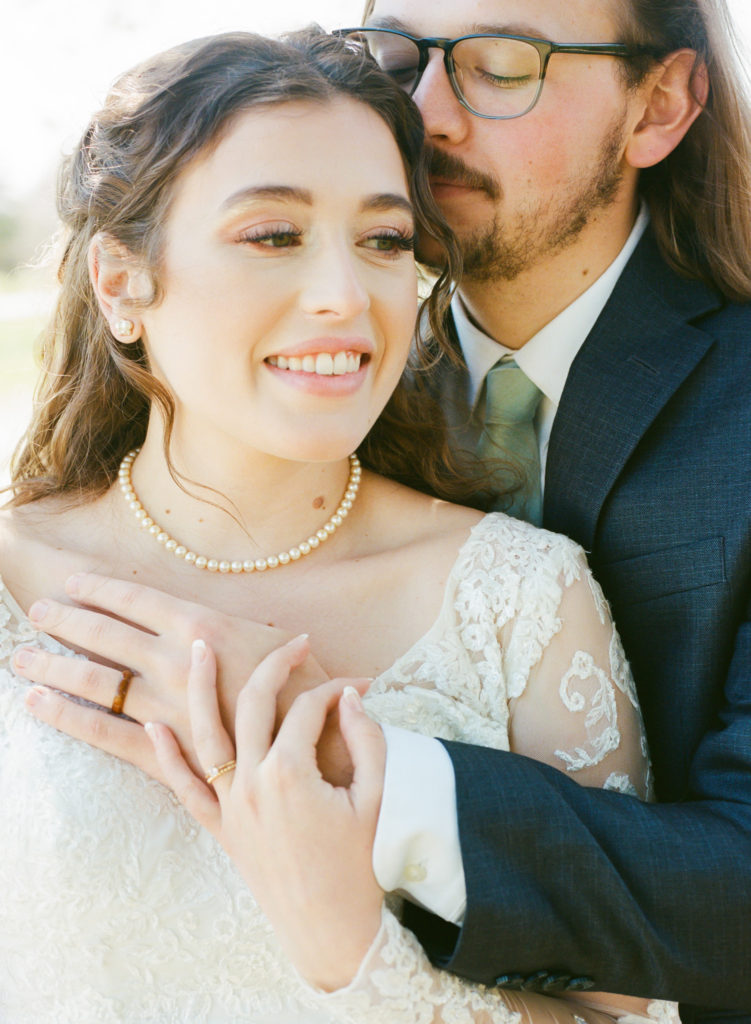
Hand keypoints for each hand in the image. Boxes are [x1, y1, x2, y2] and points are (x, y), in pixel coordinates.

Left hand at [18, 573, 331, 778]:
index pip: (137, 600)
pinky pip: (104, 732)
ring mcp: (164, 707)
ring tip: (22, 658)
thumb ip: (242, 630)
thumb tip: (223, 623)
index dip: (100, 589)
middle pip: (105, 635)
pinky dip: (68, 718)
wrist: (316, 754)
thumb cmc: (305, 693)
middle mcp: (175, 662)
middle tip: (37, 613)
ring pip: (95, 681)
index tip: (72, 583)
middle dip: (66, 621)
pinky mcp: (163, 750)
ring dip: (54, 666)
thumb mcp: (279, 645)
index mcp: (202, 628)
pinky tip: (40, 705)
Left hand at [148, 635, 386, 990]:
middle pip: (254, 704)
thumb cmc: (359, 864)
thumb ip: (366, 739)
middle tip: (296, 643)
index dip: (339, 690)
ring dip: (200, 687)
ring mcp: (230, 805)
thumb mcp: (376, 798)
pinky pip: (184, 787)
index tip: (362, 684)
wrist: (330, 928)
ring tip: (198, 648)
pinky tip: (153, 725)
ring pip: (205, 734)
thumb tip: (350, 698)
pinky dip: (167, 755)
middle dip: (275, 665)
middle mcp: (252, 782)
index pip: (309, 709)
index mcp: (291, 773)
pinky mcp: (221, 828)